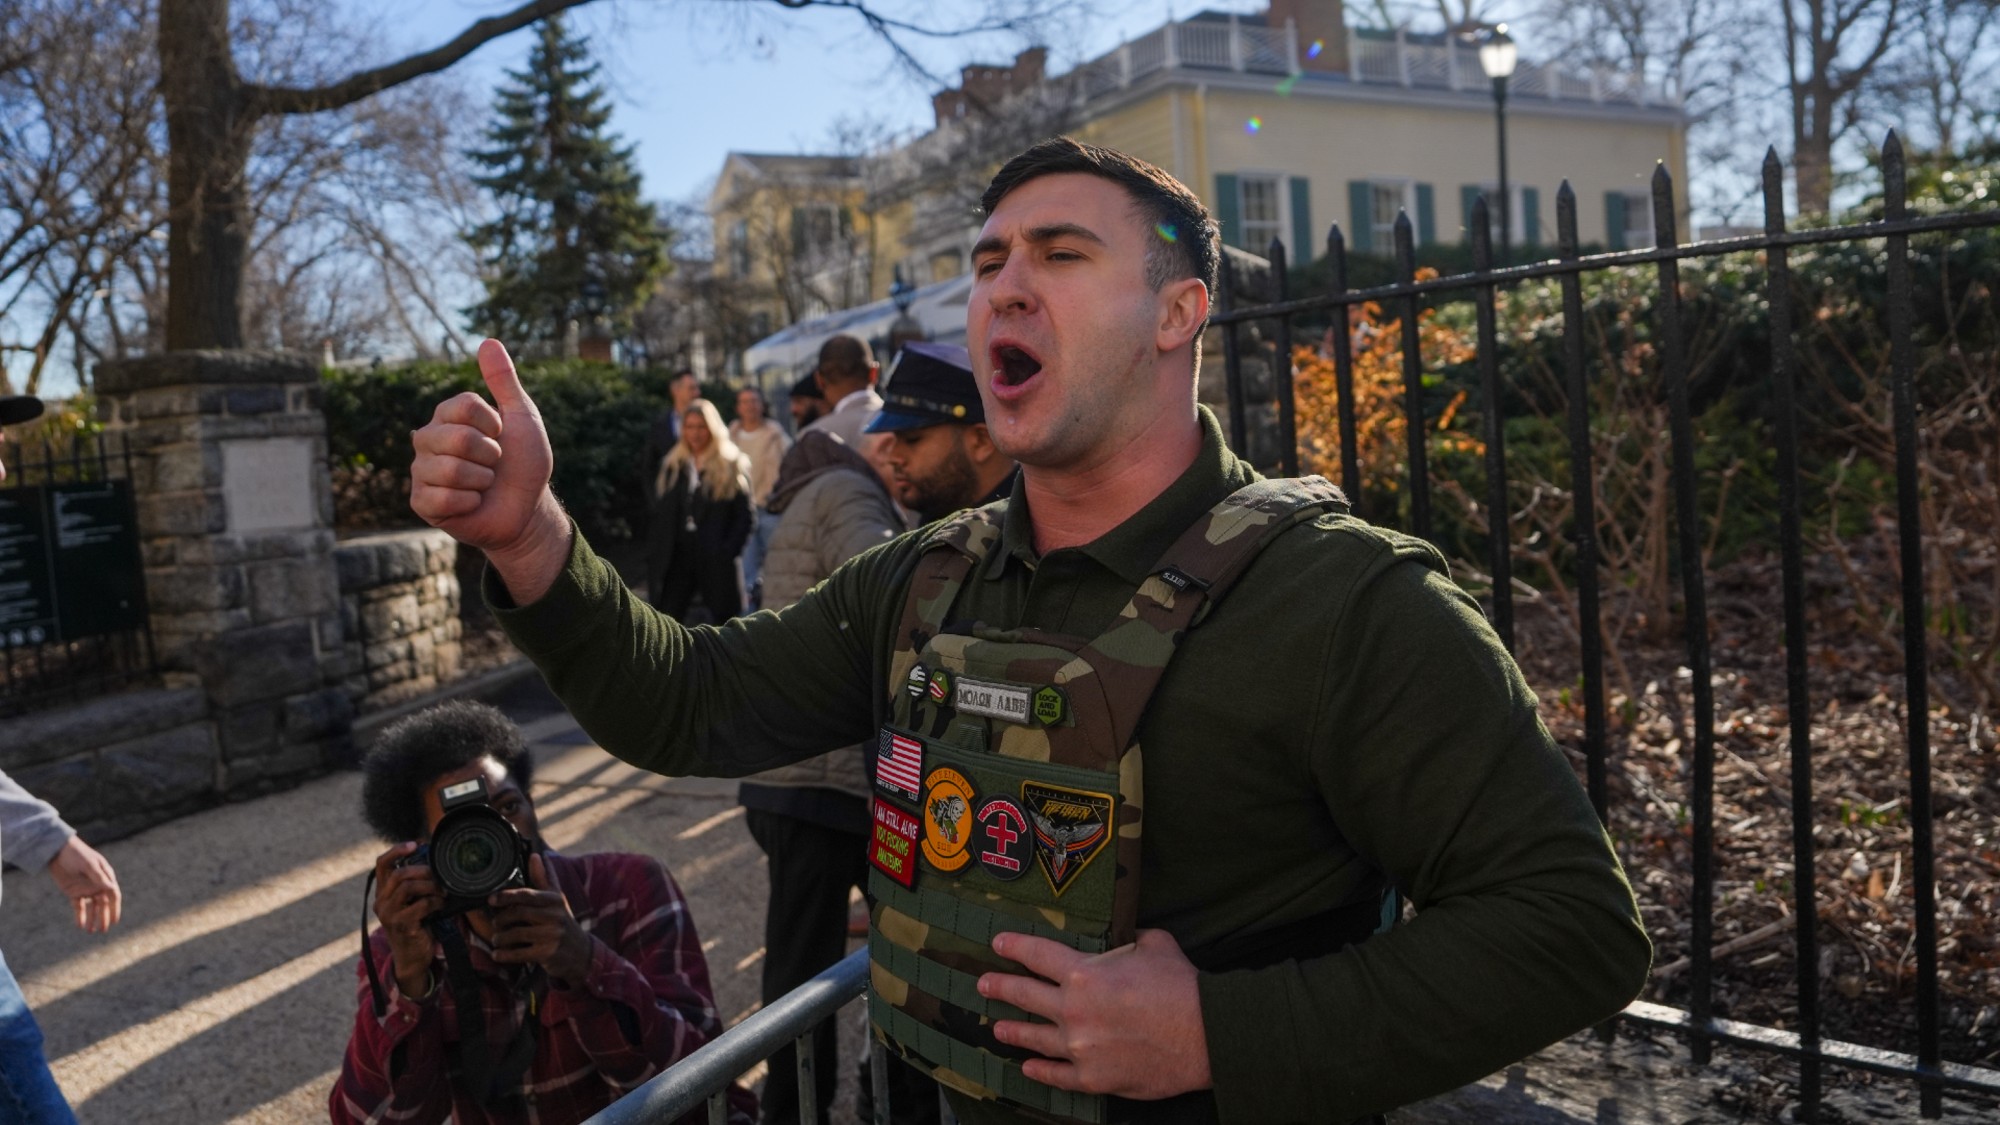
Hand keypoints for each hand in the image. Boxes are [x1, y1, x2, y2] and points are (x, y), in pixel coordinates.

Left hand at [47, 836, 119, 932]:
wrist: (58, 852)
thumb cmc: (77, 855)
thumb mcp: (88, 864)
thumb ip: (99, 877)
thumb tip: (112, 888)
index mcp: (105, 877)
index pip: (113, 895)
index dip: (114, 908)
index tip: (114, 921)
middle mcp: (98, 885)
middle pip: (103, 904)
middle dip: (104, 917)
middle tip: (103, 930)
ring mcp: (86, 889)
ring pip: (92, 907)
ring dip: (93, 919)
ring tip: (91, 931)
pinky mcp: (74, 893)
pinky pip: (79, 907)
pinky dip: (80, 916)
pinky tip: (80, 925)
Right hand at [373, 842, 443, 997]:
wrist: (412, 958)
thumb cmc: (416, 926)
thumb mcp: (412, 903)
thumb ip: (416, 886)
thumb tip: (436, 863)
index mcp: (383, 893)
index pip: (381, 865)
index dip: (396, 850)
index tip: (415, 844)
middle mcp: (381, 902)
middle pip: (398, 874)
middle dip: (423, 870)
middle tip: (439, 875)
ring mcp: (389, 914)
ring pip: (408, 887)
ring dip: (431, 886)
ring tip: (443, 892)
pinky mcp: (401, 925)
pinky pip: (420, 905)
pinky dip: (435, 902)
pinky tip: (441, 905)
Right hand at [409, 339, 568, 600]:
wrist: (527, 508)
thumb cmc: (524, 463)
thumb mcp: (522, 418)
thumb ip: (504, 381)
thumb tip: (488, 340)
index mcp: (448, 416)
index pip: (464, 405)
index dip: (493, 424)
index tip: (501, 436)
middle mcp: (428, 439)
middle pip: (456, 437)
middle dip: (489, 454)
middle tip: (494, 464)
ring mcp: (421, 471)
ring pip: (449, 469)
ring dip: (481, 480)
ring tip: (483, 484)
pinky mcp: (421, 502)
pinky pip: (442, 498)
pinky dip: (469, 502)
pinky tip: (472, 503)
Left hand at [487, 853, 592, 984]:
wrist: (581, 952)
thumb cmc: (563, 921)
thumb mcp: (556, 900)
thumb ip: (543, 879)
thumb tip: (534, 856)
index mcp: (555, 900)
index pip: (527, 895)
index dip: (506, 896)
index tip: (491, 899)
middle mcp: (555, 916)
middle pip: (519, 914)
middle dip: (501, 919)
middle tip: (495, 923)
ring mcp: (552, 936)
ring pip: (516, 934)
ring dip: (500, 938)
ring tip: (497, 939)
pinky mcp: (547, 954)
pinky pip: (519, 954)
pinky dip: (505, 955)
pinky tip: (498, 954)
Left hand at [978, 929, 1211, 1099]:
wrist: (1206, 1034)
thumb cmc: (1182, 986)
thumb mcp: (1155, 944)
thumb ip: (1133, 939)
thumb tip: (1129, 936)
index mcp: (1084, 973)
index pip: (1038, 955)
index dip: (1015, 947)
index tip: (999, 944)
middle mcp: (1073, 1009)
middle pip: (1025, 996)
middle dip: (1000, 987)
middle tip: (983, 984)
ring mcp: (1080, 1047)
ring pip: (1034, 1037)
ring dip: (1013, 1031)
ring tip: (997, 1029)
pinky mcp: (1093, 1077)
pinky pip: (1057, 1075)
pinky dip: (1040, 1071)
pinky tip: (1029, 1068)